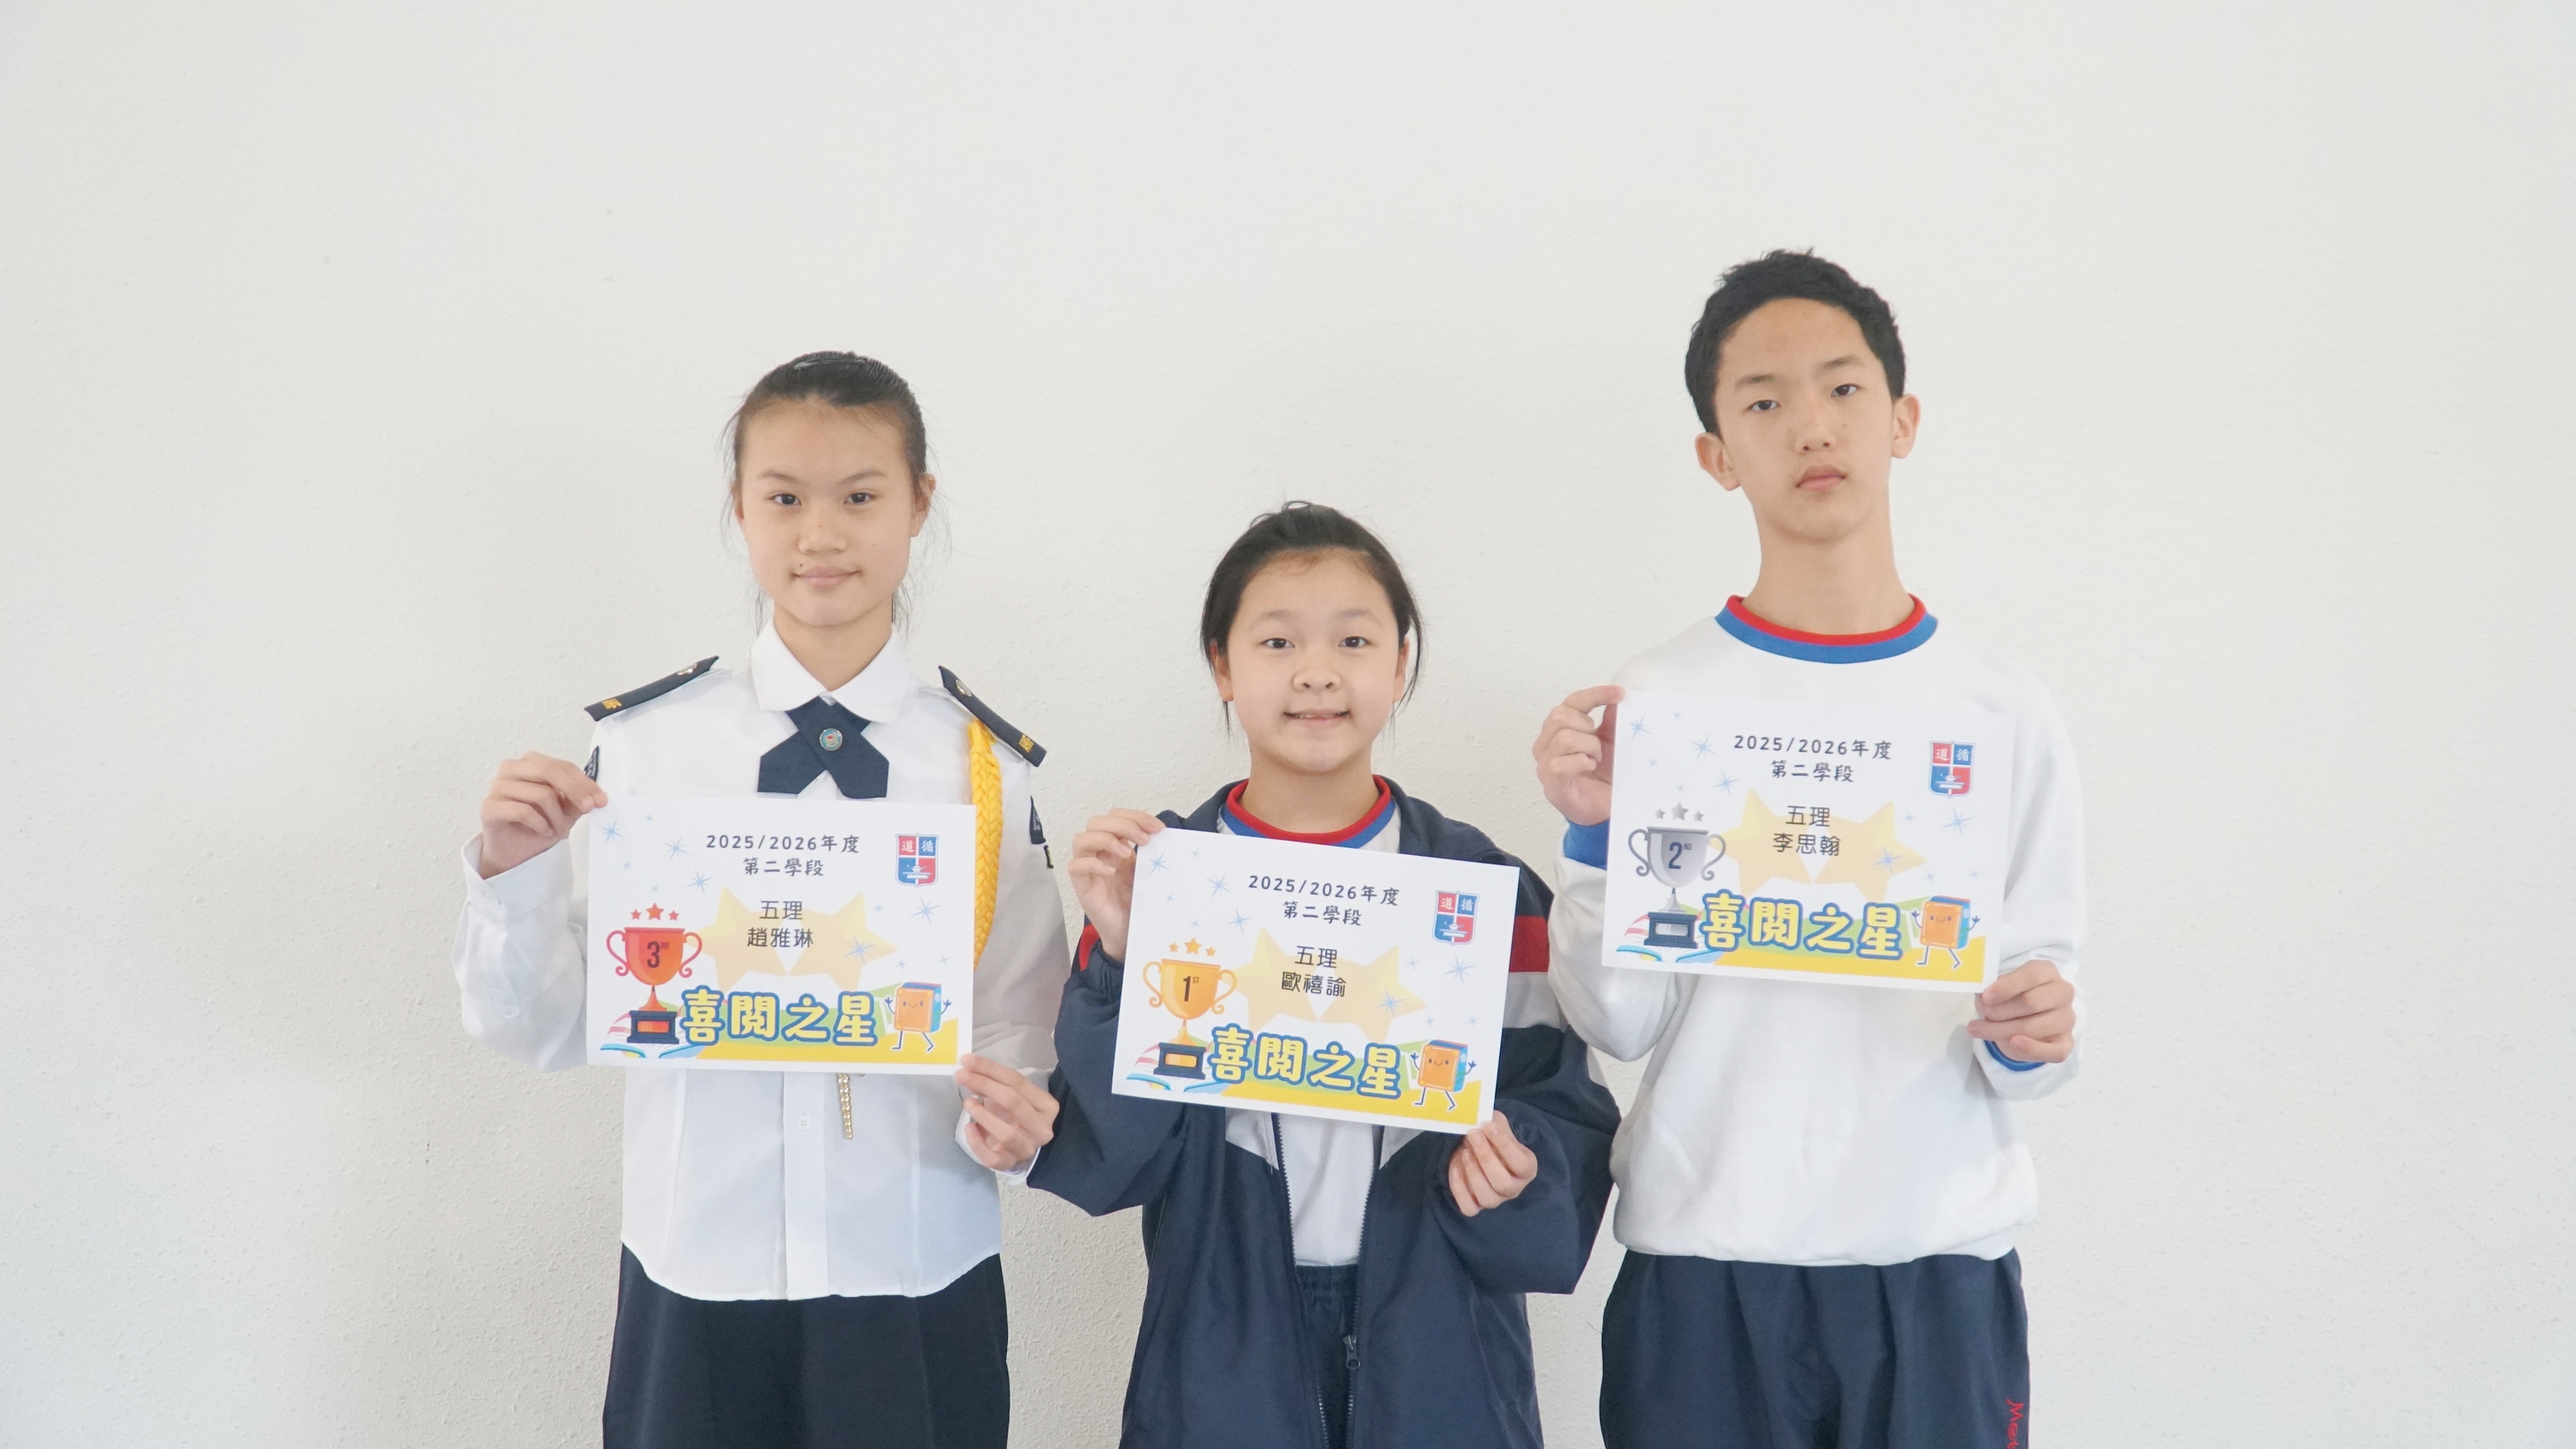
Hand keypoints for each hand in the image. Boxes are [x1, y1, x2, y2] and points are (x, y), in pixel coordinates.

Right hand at [476, 751, 607, 877]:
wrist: (515, 852)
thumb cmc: (539, 825)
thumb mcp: (566, 811)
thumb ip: (577, 799)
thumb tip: (596, 796)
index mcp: (530, 763)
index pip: (562, 766)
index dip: (585, 782)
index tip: (601, 800)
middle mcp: (511, 769)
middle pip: (549, 771)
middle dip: (574, 791)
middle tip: (589, 809)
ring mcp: (497, 787)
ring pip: (539, 793)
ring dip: (556, 817)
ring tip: (559, 831)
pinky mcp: (489, 807)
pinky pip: (523, 811)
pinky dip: (540, 824)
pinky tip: (544, 831)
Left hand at [954, 1053, 1059, 1171]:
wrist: (1022, 1146)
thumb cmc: (1016, 1115)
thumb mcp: (1011, 1096)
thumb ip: (994, 1083)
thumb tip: (969, 1068)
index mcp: (1047, 1105)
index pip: (1017, 1082)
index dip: (990, 1069)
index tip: (967, 1060)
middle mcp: (1042, 1128)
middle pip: (1013, 1102)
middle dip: (985, 1085)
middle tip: (962, 1076)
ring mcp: (1028, 1148)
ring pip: (1007, 1133)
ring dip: (984, 1115)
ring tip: (967, 1102)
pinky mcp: (1011, 1164)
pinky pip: (993, 1158)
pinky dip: (978, 1143)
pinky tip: (968, 1127)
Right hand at [1067, 808, 1162, 960]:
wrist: (1128, 933)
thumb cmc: (1136, 902)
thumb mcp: (1147, 872)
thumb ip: (1150, 854)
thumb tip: (1165, 835)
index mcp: (1115, 845)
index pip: (1116, 816)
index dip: (1136, 816)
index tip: (1158, 828)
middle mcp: (1099, 853)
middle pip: (1097, 822)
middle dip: (1123, 825)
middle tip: (1145, 840)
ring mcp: (1088, 868)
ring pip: (1081, 839)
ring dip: (1105, 839)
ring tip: (1126, 853)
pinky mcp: (1081, 886)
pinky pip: (1075, 866)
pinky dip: (1093, 864)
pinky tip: (1111, 871)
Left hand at [1447, 1109, 1538, 1216]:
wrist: (1478, 1149)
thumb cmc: (1492, 1138)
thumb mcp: (1498, 1126)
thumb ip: (1495, 1123)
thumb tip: (1485, 1117)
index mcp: (1526, 1169)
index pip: (1521, 1163)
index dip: (1504, 1145)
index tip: (1488, 1126)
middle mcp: (1514, 1188)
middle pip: (1503, 1184)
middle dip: (1486, 1158)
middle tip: (1474, 1135)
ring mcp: (1496, 1199)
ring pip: (1487, 1198)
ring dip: (1473, 1173)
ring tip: (1466, 1152)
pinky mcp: (1476, 1205)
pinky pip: (1469, 1208)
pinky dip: (1460, 1190)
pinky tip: (1456, 1169)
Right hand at [1532, 686, 1622, 826]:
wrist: (1607, 809)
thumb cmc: (1604, 775)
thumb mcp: (1611, 741)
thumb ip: (1610, 719)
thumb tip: (1618, 696)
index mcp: (1560, 728)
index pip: (1571, 702)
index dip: (1595, 694)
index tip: (1619, 693)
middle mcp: (1546, 744)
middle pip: (1560, 716)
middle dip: (1587, 727)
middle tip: (1599, 745)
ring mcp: (1545, 765)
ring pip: (1563, 737)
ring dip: (1589, 747)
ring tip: (1596, 759)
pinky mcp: (1551, 785)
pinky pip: (1560, 764)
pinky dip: (1581, 763)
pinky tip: (1590, 768)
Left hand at [1969, 958, 2076, 1063]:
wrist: (2021, 1019)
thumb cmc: (2009, 997)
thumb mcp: (1998, 987)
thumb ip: (1992, 988)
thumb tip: (1983, 996)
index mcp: (2047, 971)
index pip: (2031, 975)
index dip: (2007, 987)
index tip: (1986, 998)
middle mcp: (2062, 992)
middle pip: (2030, 1002)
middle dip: (2000, 1011)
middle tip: (1982, 1015)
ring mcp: (2067, 1018)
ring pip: (2033, 1027)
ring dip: (2001, 1031)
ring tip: (1980, 1030)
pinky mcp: (2067, 1042)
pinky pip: (2054, 1051)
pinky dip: (2032, 1049)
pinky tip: (2013, 1043)